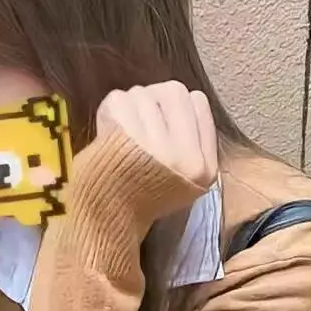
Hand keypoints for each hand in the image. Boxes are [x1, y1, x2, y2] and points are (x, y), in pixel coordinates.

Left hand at [96, 82, 217, 190]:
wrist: (106, 219)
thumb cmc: (141, 194)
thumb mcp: (184, 180)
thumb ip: (190, 139)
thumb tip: (180, 97)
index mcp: (203, 167)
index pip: (197, 102)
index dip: (174, 105)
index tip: (158, 122)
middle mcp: (185, 157)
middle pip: (173, 91)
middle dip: (152, 99)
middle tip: (137, 122)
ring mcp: (155, 147)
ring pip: (143, 94)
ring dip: (129, 107)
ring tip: (121, 133)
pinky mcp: (126, 140)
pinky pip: (119, 100)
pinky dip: (110, 111)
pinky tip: (108, 133)